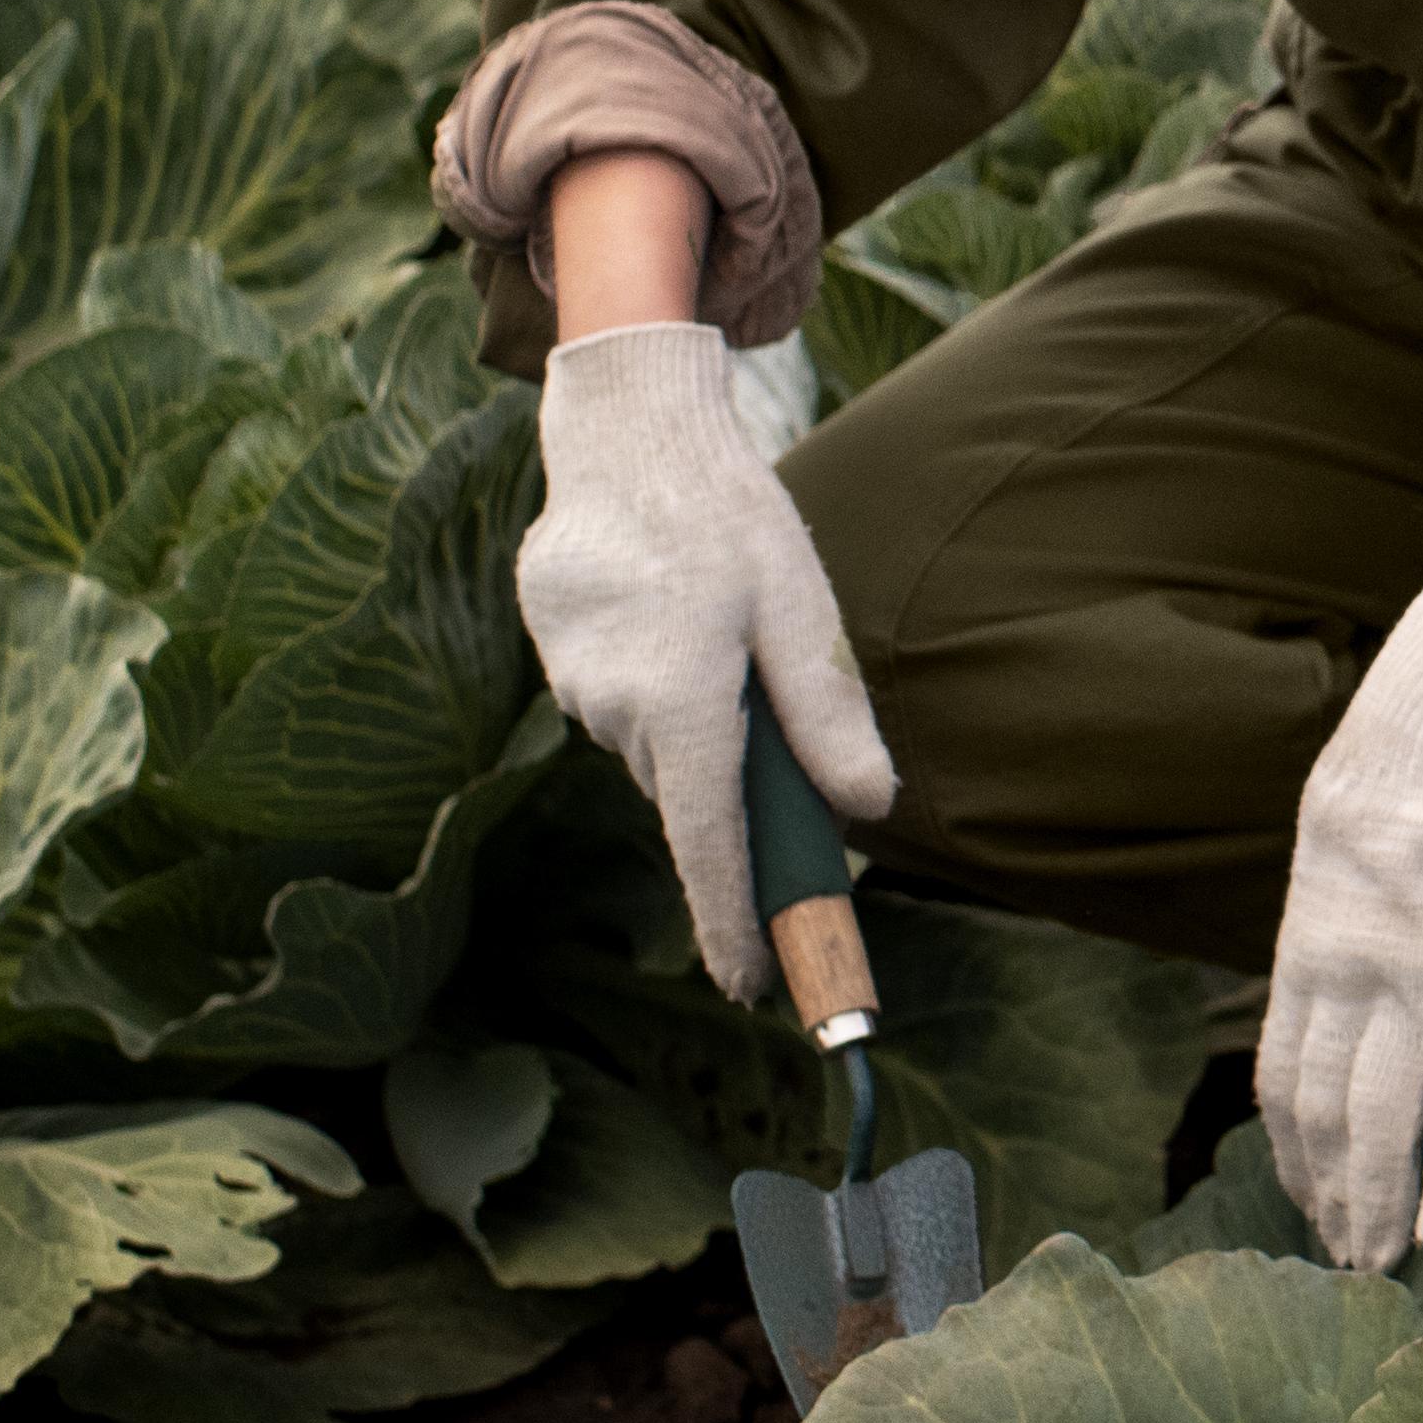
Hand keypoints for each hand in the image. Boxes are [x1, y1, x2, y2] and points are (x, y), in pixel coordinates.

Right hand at [517, 323, 899, 1003]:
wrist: (623, 435)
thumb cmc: (727, 517)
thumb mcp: (800, 608)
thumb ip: (827, 714)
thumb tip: (868, 810)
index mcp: (682, 703)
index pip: (710, 847)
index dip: (735, 924)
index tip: (756, 987)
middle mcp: (616, 710)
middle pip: (695, 794)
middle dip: (735, 790)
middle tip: (773, 720)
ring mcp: (574, 687)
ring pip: (660, 746)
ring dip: (698, 720)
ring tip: (718, 629)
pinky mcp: (555, 660)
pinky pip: (623, 702)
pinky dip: (658, 680)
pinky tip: (670, 611)